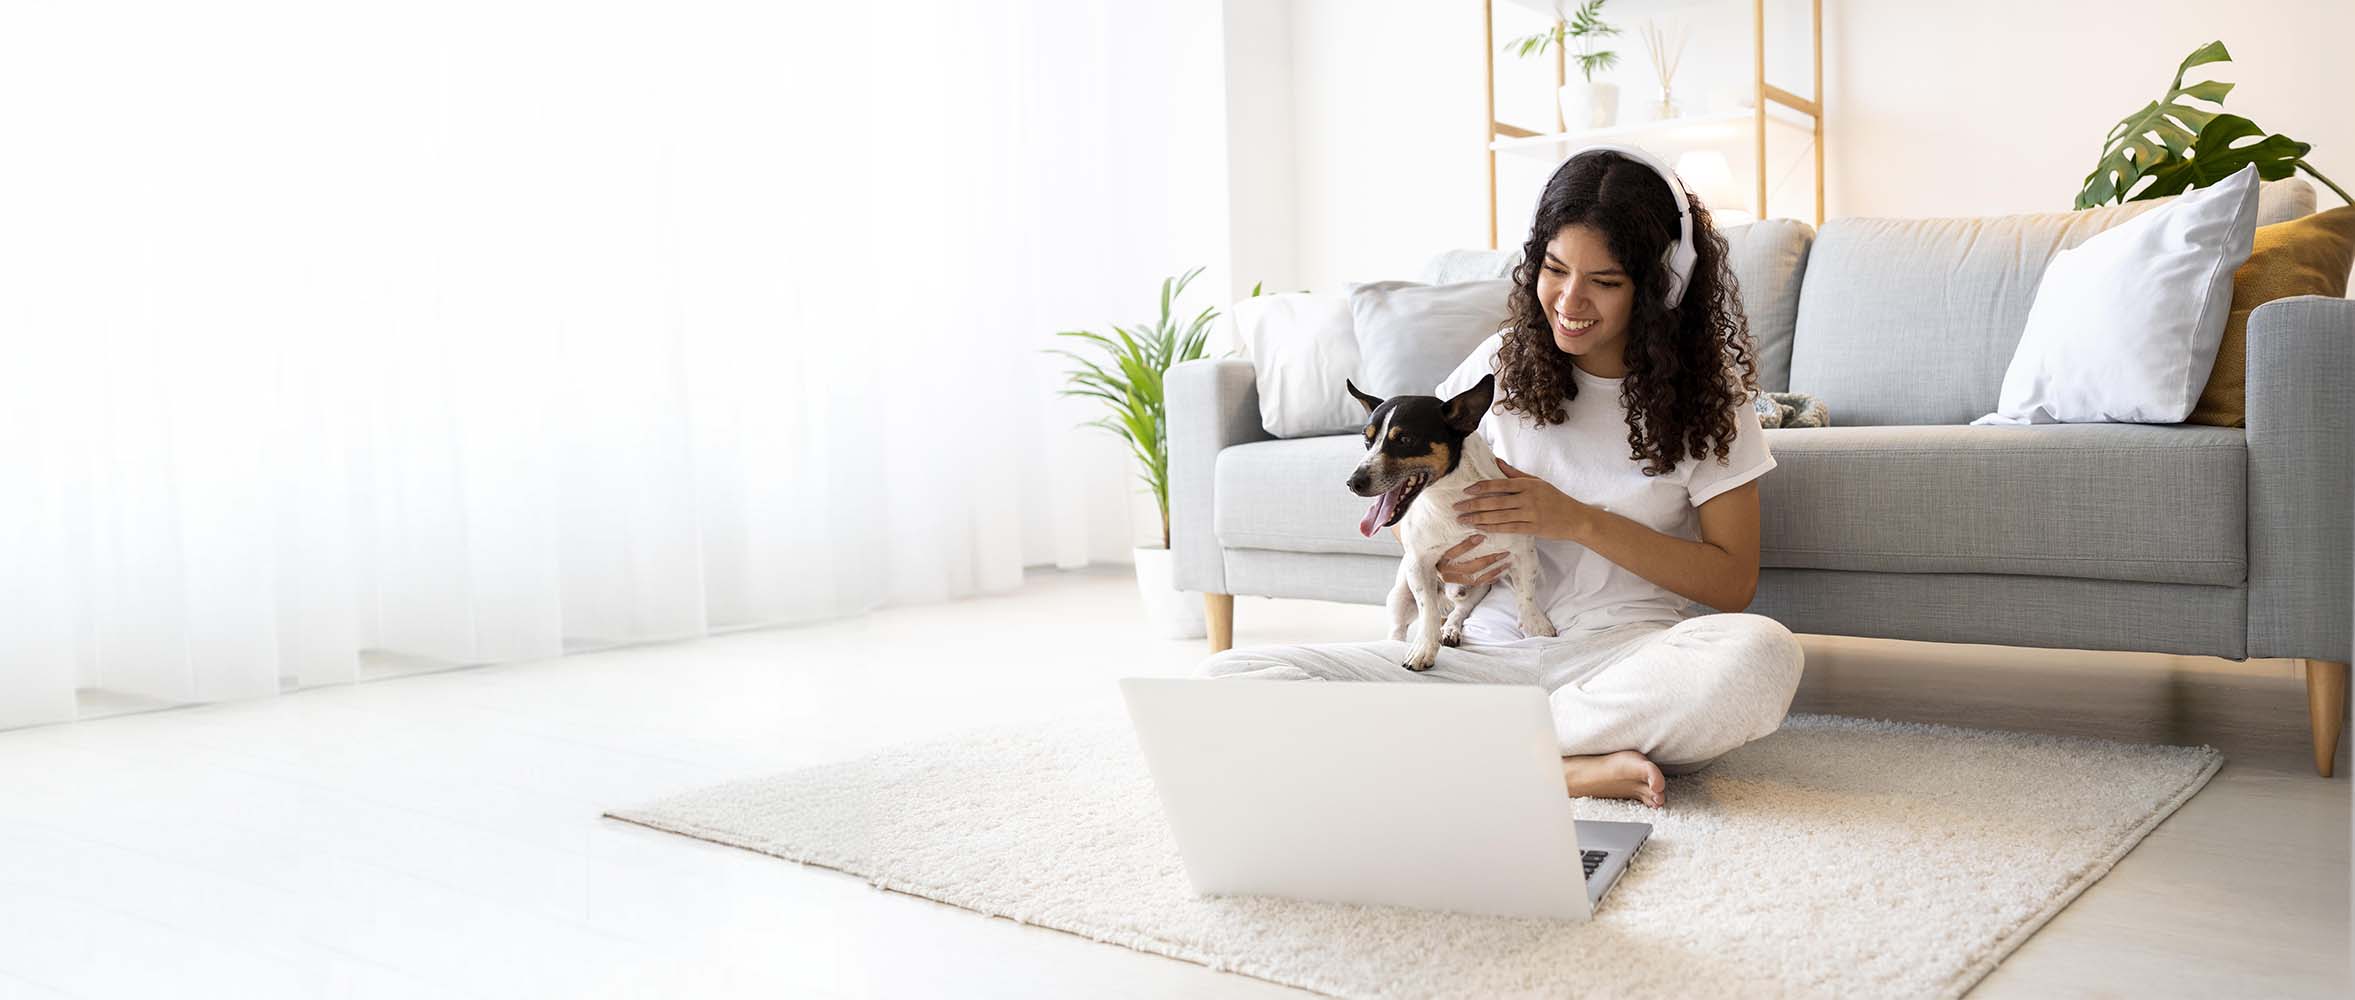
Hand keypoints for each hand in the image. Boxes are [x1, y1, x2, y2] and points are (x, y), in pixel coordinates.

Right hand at [1435, 533, 1510, 586]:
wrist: (1430, 560)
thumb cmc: (1440, 542)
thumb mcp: (1442, 536)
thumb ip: (1451, 531)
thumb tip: (1465, 515)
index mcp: (1438, 557)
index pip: (1453, 553)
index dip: (1467, 545)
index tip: (1482, 536)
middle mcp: (1444, 571)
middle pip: (1468, 567)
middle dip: (1488, 559)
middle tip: (1504, 552)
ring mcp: (1453, 579)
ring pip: (1475, 578)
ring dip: (1493, 570)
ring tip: (1506, 561)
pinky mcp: (1461, 584)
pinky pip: (1478, 583)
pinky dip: (1491, 577)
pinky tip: (1501, 571)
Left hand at [1454, 458, 1588, 540]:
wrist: (1575, 518)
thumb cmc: (1555, 498)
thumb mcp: (1537, 482)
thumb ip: (1515, 474)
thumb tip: (1496, 461)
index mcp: (1527, 485)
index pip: (1499, 484)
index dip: (1480, 487)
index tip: (1465, 490)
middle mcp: (1527, 499)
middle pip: (1495, 501)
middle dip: (1473, 504)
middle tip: (1456, 507)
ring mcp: (1530, 514)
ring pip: (1498, 516)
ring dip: (1478, 518)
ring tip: (1462, 519)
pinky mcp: (1532, 529)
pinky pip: (1507, 528)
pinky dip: (1492, 528)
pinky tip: (1479, 528)